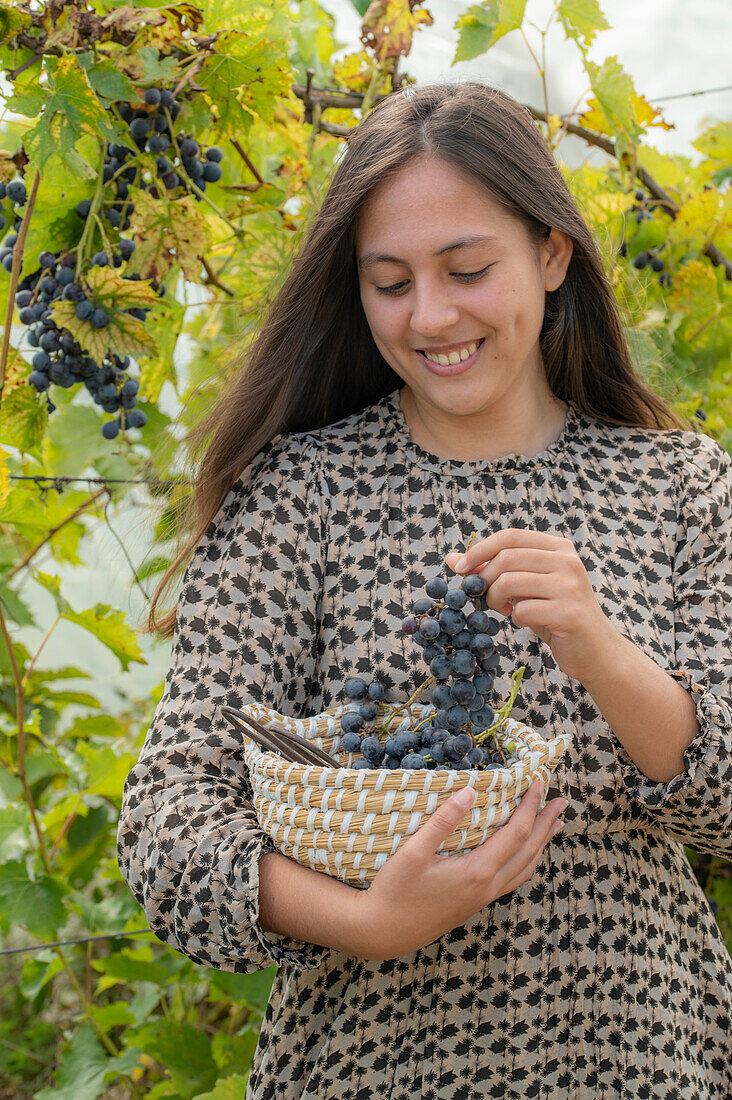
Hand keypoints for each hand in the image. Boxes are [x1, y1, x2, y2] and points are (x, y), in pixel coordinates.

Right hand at [350, 782, 566, 961]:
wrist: (385, 933)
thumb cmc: (395, 891)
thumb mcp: (414, 853)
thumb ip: (443, 820)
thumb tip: (470, 791)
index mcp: (478, 872)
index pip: (516, 833)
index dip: (530, 807)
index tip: (537, 783)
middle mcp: (488, 886)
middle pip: (529, 851)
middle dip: (546, 824)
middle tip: (562, 802)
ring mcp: (485, 898)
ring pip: (525, 868)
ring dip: (542, 844)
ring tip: (554, 825)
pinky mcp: (477, 903)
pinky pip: (514, 879)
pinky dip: (528, 861)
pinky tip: (524, 854)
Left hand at [446, 529, 618, 683]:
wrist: (596, 650)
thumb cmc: (556, 615)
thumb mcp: (526, 587)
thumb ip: (495, 571)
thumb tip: (453, 560)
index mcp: (559, 548)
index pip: (510, 536)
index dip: (479, 550)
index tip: (459, 569)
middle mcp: (568, 562)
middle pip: (506, 558)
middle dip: (484, 580)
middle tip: (484, 597)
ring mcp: (570, 586)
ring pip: (509, 582)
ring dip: (495, 600)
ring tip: (504, 610)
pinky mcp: (569, 613)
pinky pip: (523, 610)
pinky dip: (515, 618)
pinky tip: (524, 622)